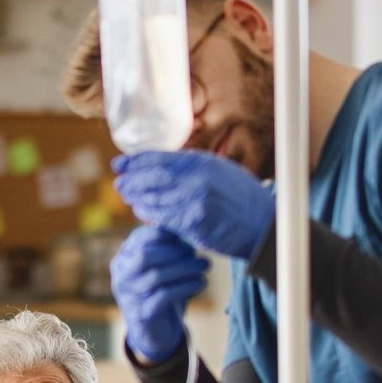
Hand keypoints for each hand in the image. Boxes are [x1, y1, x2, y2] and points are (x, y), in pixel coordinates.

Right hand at [109, 226, 209, 363]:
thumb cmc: (160, 291)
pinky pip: (164, 297)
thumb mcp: (160, 266)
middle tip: (196, 252)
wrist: (154, 332)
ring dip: (185, 269)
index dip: (164, 233)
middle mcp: (121, 276)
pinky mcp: (142, 315)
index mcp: (123, 259)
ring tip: (204, 266)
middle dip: (174, 251)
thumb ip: (166, 246)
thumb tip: (183, 218)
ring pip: (157, 277)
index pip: (140, 238)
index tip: (187, 233)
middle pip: (145, 256)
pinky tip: (201, 283)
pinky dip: (185, 287)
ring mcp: (129, 297)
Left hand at [113, 151, 275, 260]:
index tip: (120, 163)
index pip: (162, 157)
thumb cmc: (240, 201)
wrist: (262, 225)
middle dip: (133, 179)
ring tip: (128, 197)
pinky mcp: (195, 221)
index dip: (137, 160)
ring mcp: (196, 199)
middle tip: (119, 183)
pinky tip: (143, 213)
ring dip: (139, 198)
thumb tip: (166, 166)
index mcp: (203, 162)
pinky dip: (152, 214)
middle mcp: (199, 177)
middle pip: (155, 176)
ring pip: (157, 197)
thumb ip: (193, 169)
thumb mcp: (219, 172)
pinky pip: (166, 217)